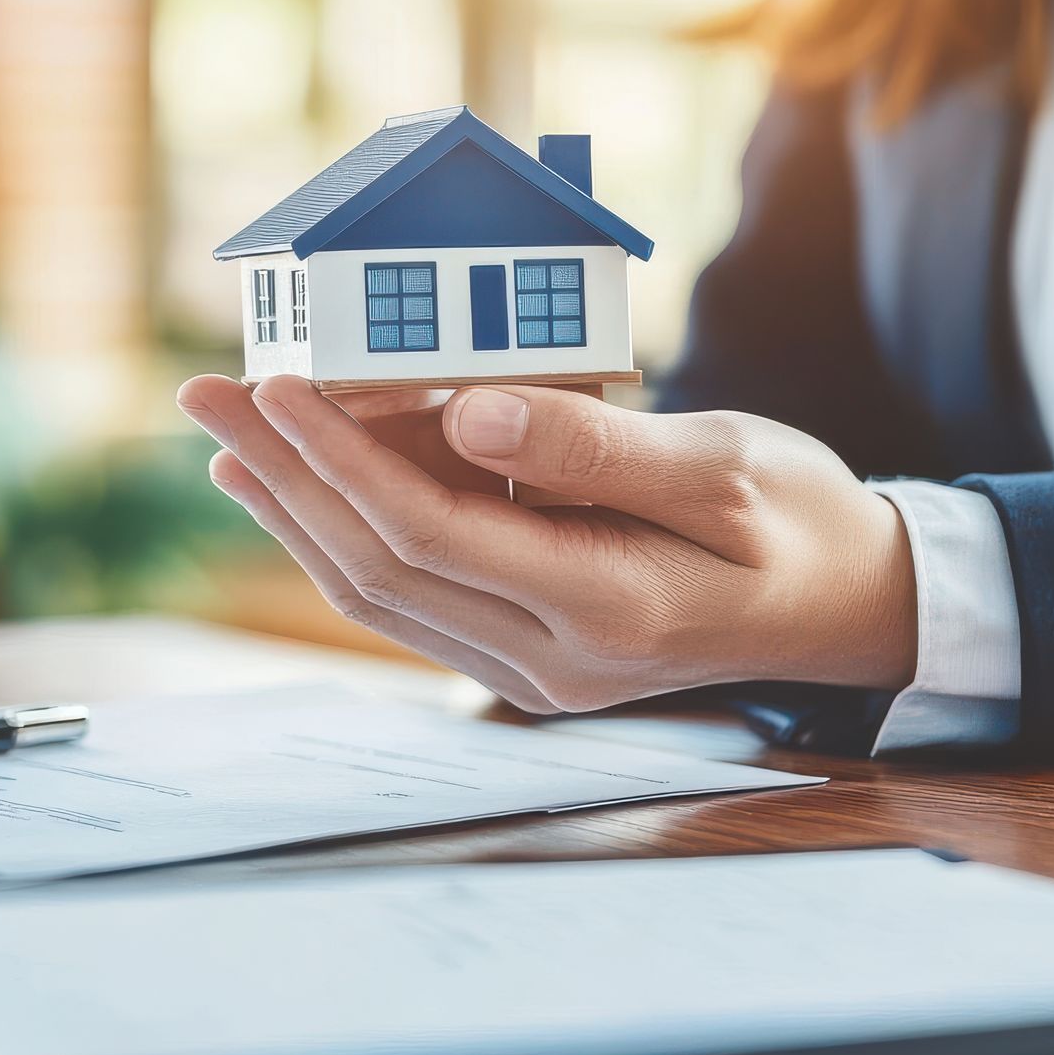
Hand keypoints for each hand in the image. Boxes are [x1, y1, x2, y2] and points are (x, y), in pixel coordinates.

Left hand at [177, 375, 916, 714]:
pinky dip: (345, 532)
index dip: (338, 458)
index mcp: (603, 609)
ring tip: (228, 434)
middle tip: (208, 393)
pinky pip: (410, 594)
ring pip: (378, 590)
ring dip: (296, 509)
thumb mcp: (720, 464)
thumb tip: (464, 412)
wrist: (845, 604)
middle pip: (375, 567)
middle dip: (284, 474)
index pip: (426, 533)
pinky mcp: (523, 652)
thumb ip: (592, 446)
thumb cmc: (797, 520)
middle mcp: (549, 660)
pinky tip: (302, 484)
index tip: (273, 385)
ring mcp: (530, 669)